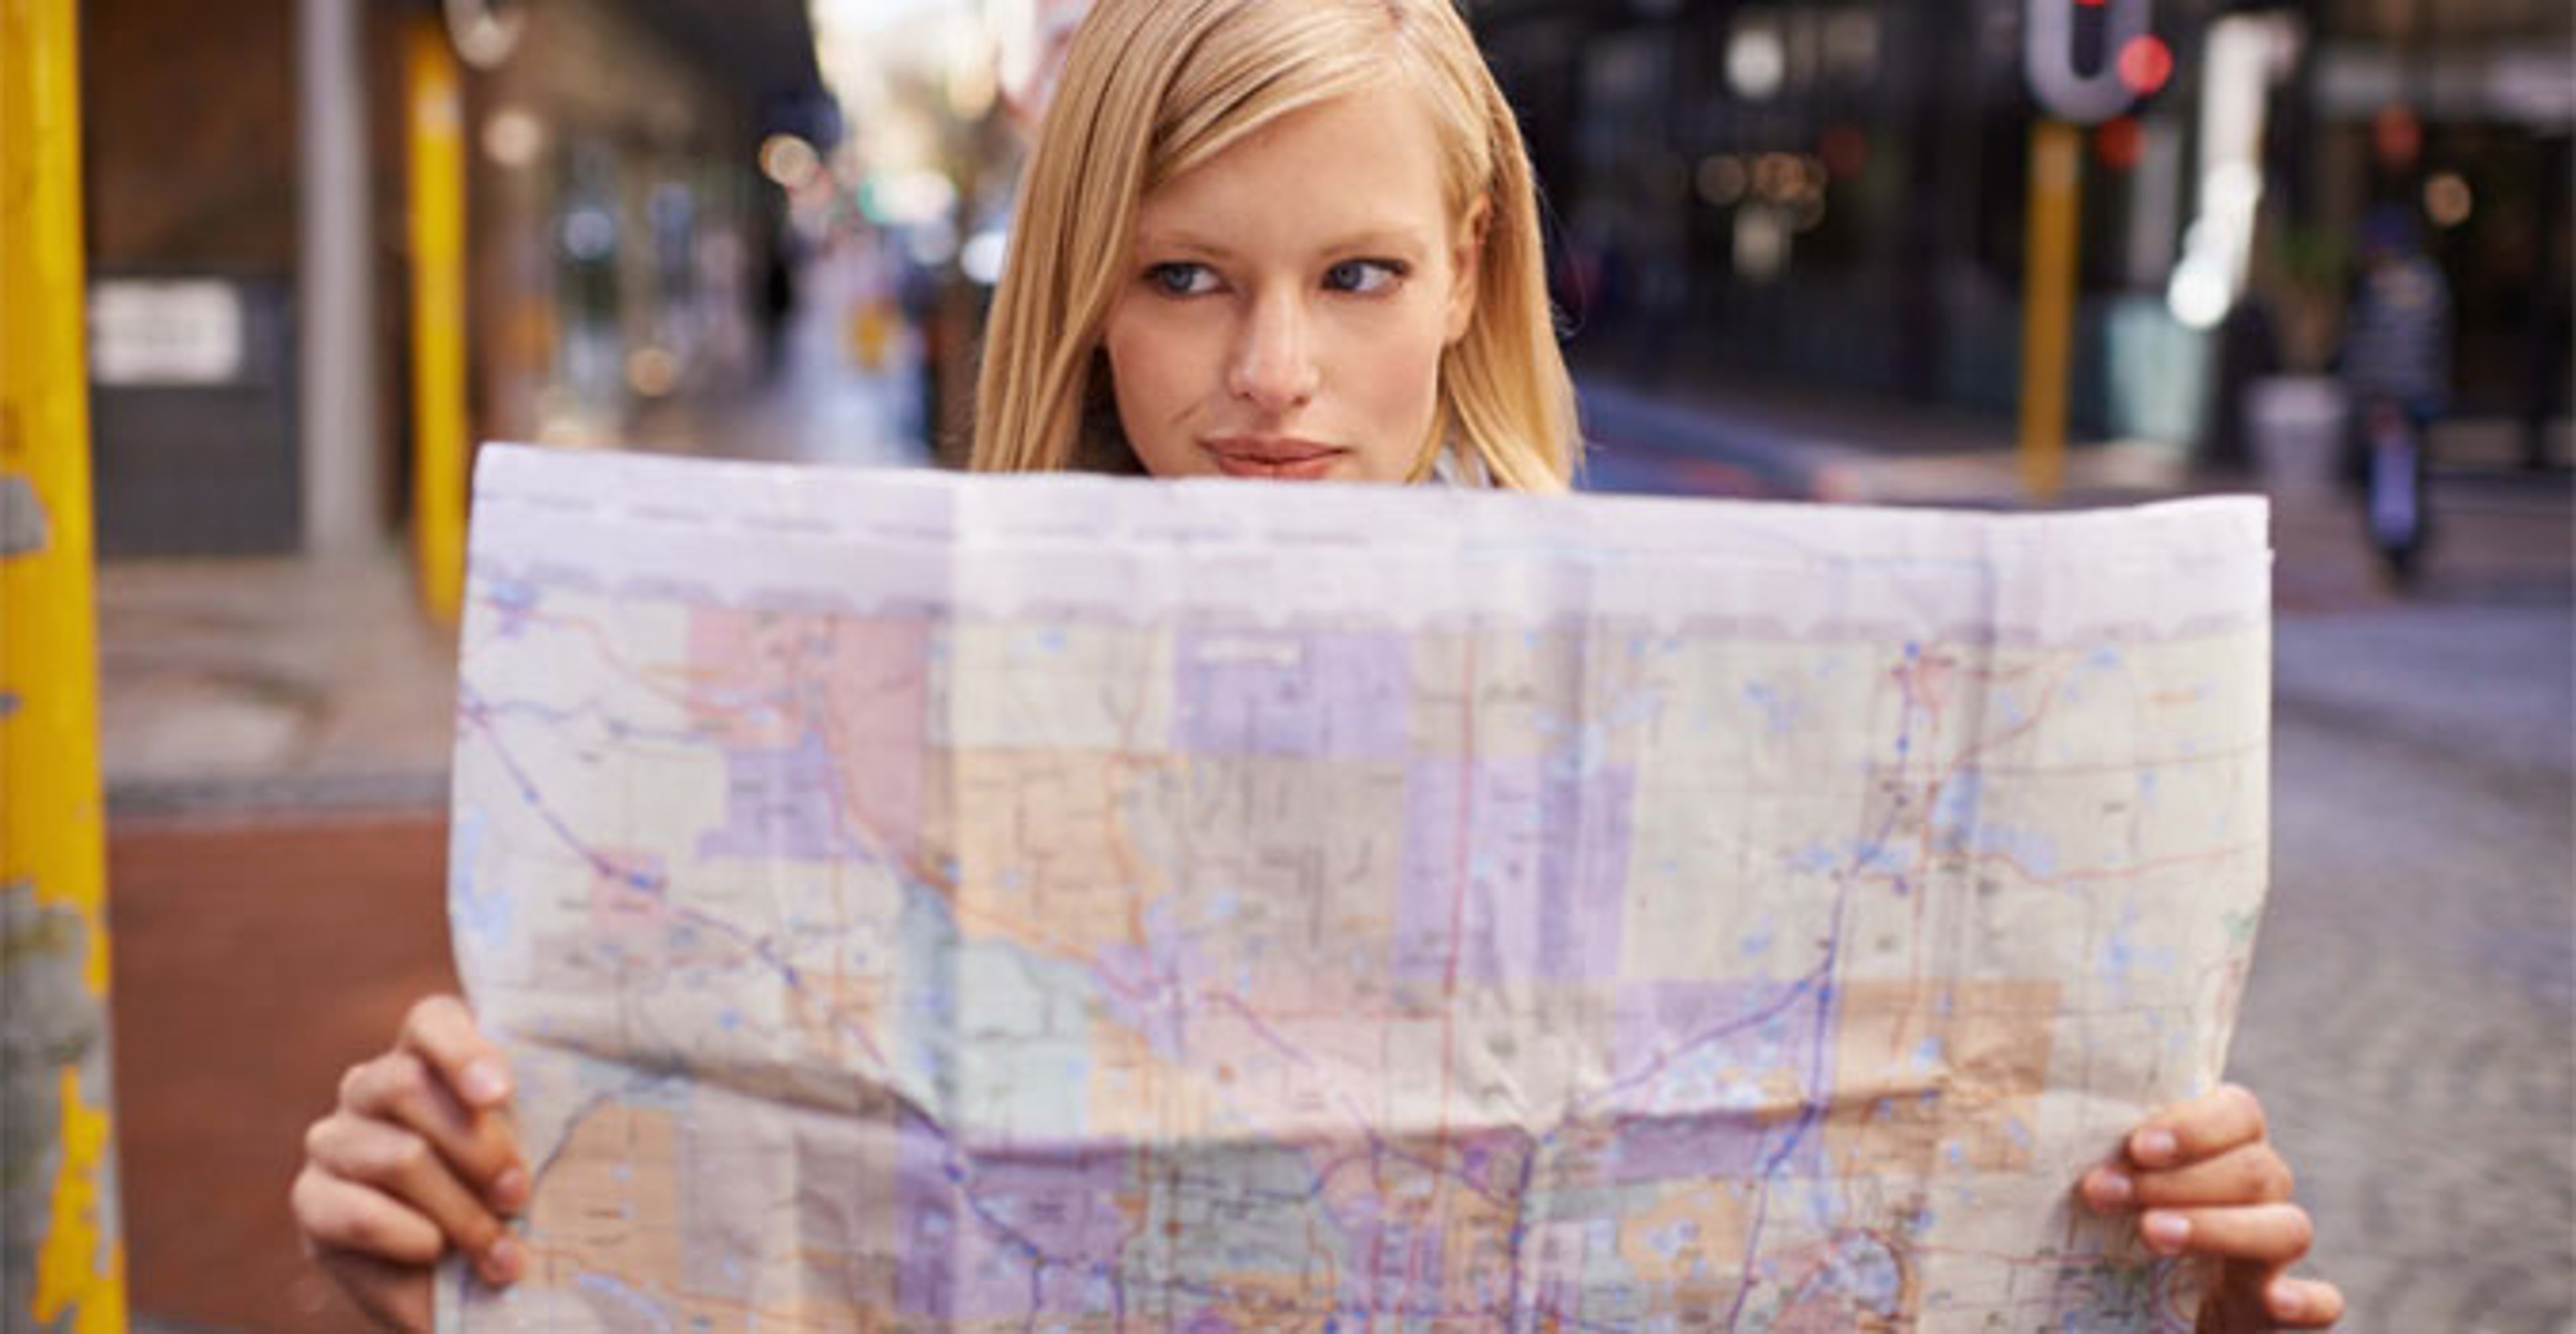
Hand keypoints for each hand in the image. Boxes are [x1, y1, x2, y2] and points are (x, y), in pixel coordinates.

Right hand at [291, 996, 529, 1331]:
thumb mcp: (529, 1155)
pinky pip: (356, 1211)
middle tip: (518, 1194)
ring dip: (459, 1209)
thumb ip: (529, 1121)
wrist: (459, 1284)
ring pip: (396, 1155)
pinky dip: (408, 1236)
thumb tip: (558, 1101)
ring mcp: (334, 1140)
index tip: (499, 1095)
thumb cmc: (506, 1203)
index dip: (463, 1052)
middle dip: (477, 1147)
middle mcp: (371, 1087)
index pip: (431, 1020)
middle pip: (408, 1085)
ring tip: (499, 1250)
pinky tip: (435, 1252)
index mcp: (427, 1056)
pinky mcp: (312, 1200)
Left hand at [2080, 1084, 2345, 1331]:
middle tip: (2108, 1194)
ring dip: (2219, 1227)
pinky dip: (2306, 1300)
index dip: (2194, 1125)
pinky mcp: (2271, 1312)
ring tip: (2152, 1234)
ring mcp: (2271, 1255)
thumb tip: (2008, 1110)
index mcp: (2220, 1148)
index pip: (2239, 1112)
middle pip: (2256, 1168)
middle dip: (2180, 1180)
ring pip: (2287, 1226)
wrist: (2117, 1310)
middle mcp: (2256, 1195)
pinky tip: (2275, 1299)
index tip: (2136, 1146)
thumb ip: (2084, 1153)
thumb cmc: (2094, 1225)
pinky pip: (2321, 1304)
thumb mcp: (2092, 1182)